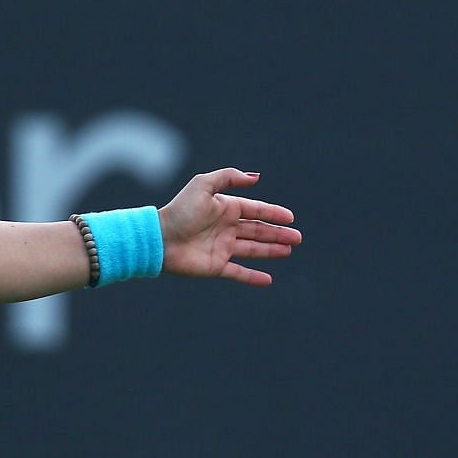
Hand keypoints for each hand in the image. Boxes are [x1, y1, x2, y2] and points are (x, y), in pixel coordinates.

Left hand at [159, 169, 300, 285]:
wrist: (160, 239)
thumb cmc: (180, 211)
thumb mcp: (203, 185)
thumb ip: (229, 177)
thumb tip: (256, 178)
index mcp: (225, 208)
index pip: (255, 210)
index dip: (273, 213)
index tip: (290, 217)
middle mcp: (226, 228)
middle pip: (258, 230)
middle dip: (278, 233)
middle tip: (298, 238)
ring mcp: (222, 248)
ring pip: (253, 249)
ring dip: (272, 250)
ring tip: (289, 250)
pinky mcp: (216, 266)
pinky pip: (239, 272)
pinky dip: (253, 277)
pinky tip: (268, 280)